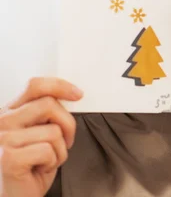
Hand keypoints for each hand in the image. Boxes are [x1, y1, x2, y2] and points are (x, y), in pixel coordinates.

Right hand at [0, 77, 82, 196]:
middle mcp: (2, 121)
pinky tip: (39, 170)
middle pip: (49, 104)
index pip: (35, 85)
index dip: (60, 86)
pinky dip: (52, 162)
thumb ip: (45, 114)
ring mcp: (3, 138)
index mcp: (9, 112)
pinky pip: (48, 150)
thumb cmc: (28, 170)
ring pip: (53, 130)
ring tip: (46, 160)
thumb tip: (70, 96)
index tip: (77, 94)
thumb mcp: (38, 134)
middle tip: (65, 142)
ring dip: (60, 150)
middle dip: (68, 125)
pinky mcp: (8, 157)